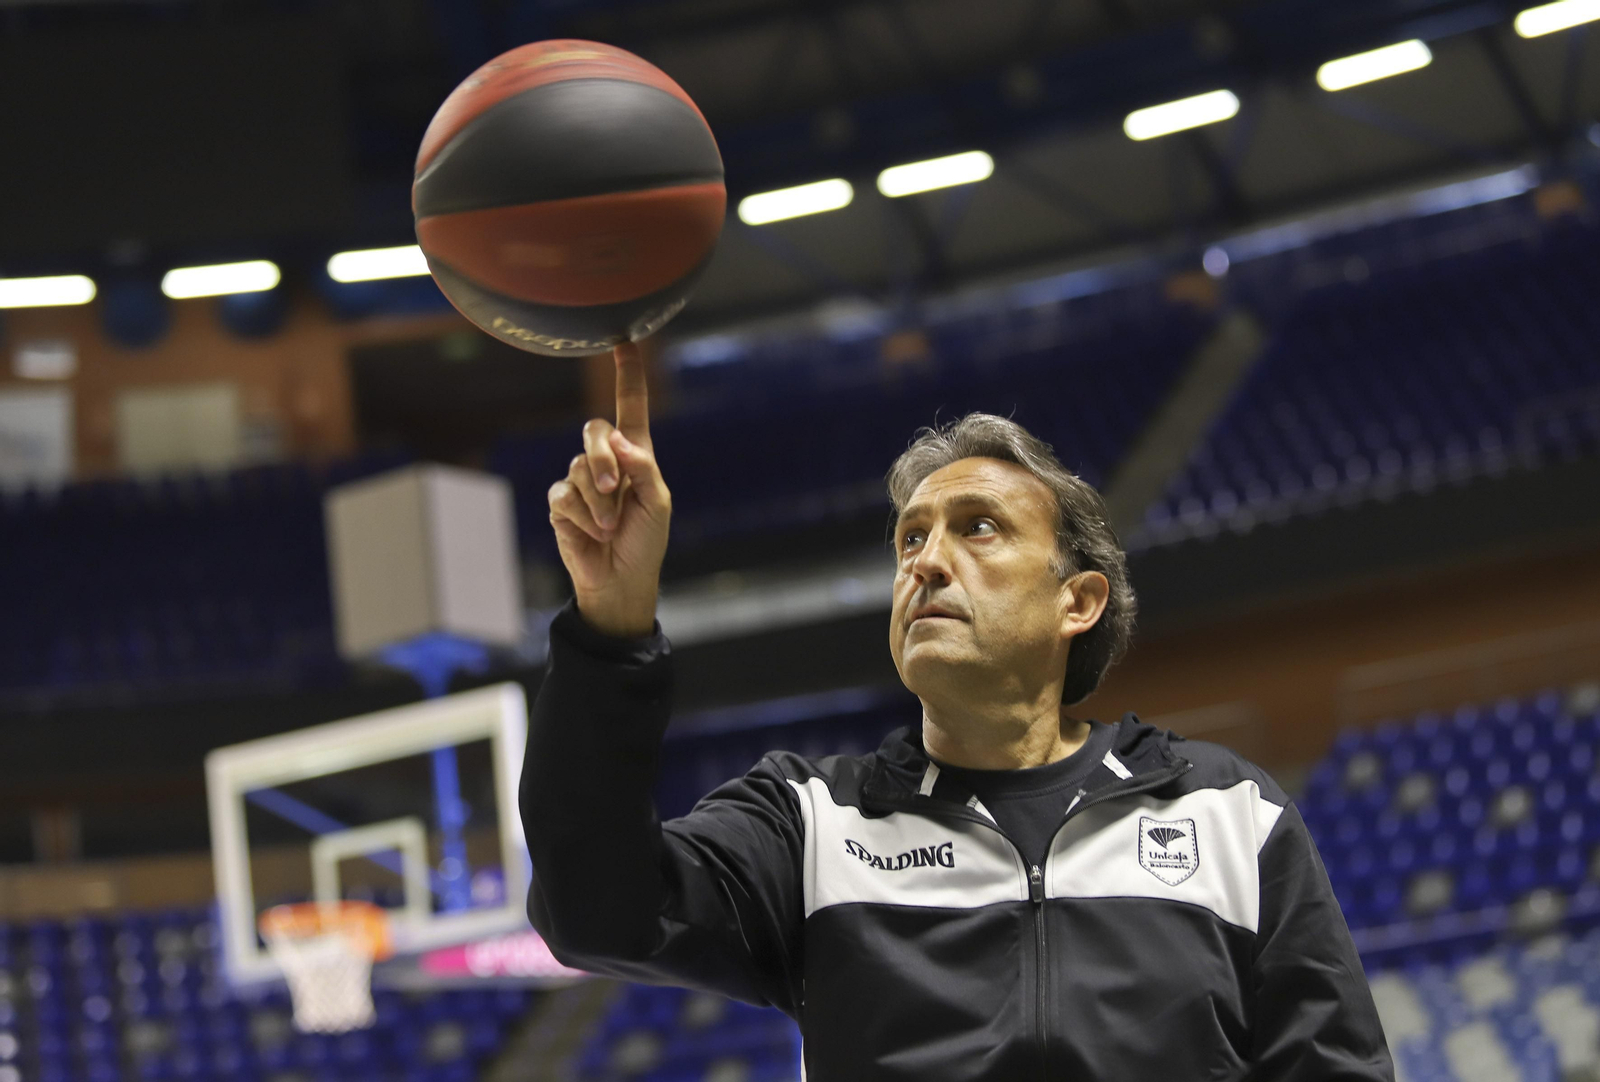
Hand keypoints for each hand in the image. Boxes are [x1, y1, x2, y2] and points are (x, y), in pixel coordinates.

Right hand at [546, 342, 671, 636]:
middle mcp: (607, 462)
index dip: (628, 376)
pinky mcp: (561, 503)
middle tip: (615, 491)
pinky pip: (563, 494)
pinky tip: (589, 531)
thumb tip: (616, 437)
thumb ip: (641, 467)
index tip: (624, 343)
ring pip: (578, 467)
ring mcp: (581, 481)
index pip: (630, 407)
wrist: (621, 580)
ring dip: (597, 501)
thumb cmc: (646, 542)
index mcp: (636, 455)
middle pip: (595, 430)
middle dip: (604, 459)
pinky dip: (580, 515)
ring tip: (608, 526)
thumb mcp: (657, 503)